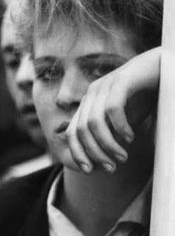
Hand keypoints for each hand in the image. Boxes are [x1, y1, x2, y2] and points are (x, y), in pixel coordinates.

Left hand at [67, 47, 160, 172]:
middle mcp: (92, 93)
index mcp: (88, 102)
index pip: (71, 132)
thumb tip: (104, 159)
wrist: (164, 65)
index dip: (77, 153)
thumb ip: (112, 132)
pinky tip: (130, 137)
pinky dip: (119, 127)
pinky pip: (112, 109)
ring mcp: (105, 85)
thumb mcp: (124, 117)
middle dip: (94, 153)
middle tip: (111, 167)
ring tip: (122, 156)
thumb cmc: (145, 93)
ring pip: (93, 123)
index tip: (89, 170)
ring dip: (108, 144)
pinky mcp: (121, 80)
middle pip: (80, 130)